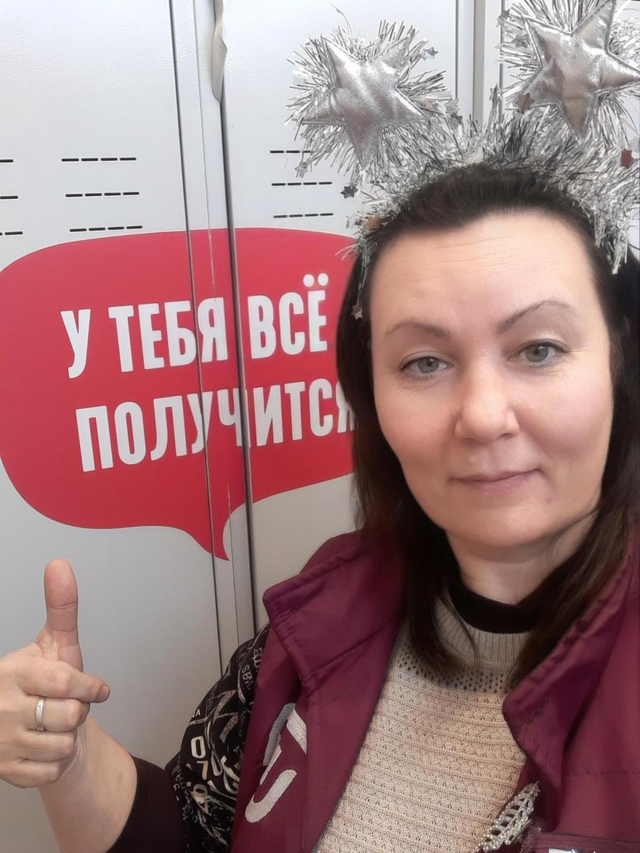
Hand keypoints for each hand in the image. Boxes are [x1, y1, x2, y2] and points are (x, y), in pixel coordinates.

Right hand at [0, 559, 109, 787]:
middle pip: (69, 716)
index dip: (88, 686)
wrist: (26, 727)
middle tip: (66, 706)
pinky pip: (52, 771)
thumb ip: (61, 607)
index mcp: (13, 673)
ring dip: (67, 737)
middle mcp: (2, 707)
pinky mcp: (5, 772)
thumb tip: (60, 565)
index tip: (98, 688)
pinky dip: (57, 762)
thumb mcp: (54, 643)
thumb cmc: (44, 680)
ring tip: (53, 725)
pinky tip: (45, 747)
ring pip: (62, 745)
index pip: (63, 682)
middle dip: (77, 712)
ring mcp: (1, 742)